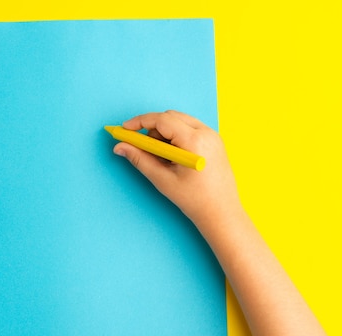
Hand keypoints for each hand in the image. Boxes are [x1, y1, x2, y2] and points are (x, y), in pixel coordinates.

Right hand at [113, 110, 242, 228]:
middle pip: (170, 117)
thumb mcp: (162, 179)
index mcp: (194, 141)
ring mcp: (213, 135)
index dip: (140, 122)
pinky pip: (190, 129)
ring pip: (180, 121)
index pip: (162, 120)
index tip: (125, 129)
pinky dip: (176, 137)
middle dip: (152, 129)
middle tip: (142, 148)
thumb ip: (140, 159)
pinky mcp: (214, 141)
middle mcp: (206, 133)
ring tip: (161, 158)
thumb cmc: (194, 200)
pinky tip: (173, 157)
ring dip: (164, 133)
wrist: (221, 212)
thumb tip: (120, 147)